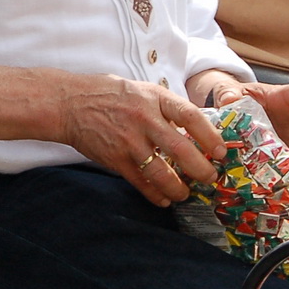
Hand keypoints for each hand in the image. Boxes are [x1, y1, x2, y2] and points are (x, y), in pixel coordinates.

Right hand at [59, 76, 224, 205]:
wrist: (67, 103)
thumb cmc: (106, 94)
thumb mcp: (139, 90)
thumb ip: (163, 107)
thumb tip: (192, 127)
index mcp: (153, 97)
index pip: (190, 116)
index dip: (210, 136)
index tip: (221, 151)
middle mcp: (143, 118)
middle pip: (181, 149)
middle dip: (201, 168)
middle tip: (210, 177)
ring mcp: (128, 140)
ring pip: (161, 171)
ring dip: (178, 187)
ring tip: (185, 193)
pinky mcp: (114, 157)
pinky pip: (140, 181)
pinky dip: (155, 193)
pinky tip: (164, 198)